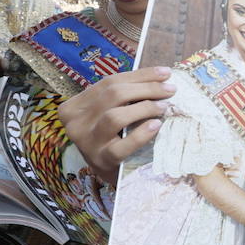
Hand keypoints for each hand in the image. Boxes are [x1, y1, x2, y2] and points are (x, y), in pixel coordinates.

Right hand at [59, 68, 175, 184]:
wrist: (107, 171)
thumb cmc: (111, 136)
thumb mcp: (108, 112)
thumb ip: (124, 96)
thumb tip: (159, 77)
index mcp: (75, 106)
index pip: (109, 82)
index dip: (140, 75)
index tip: (165, 73)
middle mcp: (75, 123)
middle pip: (113, 95)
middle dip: (147, 88)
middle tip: (170, 90)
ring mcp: (86, 143)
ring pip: (115, 117)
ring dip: (144, 108)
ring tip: (164, 107)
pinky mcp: (101, 160)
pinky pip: (122, 145)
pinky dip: (142, 134)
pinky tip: (156, 126)